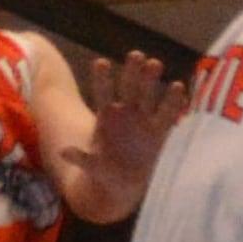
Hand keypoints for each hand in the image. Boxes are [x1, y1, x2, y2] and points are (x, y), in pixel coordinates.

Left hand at [83, 51, 188, 189]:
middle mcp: (126, 112)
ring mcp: (144, 119)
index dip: (102, 79)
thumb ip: (81, 159)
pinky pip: (167, 114)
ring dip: (152, 80)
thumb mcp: (93, 168)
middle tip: (136, 55)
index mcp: (106, 117)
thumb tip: (64, 152)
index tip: (102, 62)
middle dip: (132, 71)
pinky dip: (173, 102)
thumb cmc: (105, 172)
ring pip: (149, 95)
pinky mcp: (160, 130)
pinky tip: (178, 87)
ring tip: (155, 63)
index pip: (103, 93)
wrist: (125, 185)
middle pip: (129, 87)